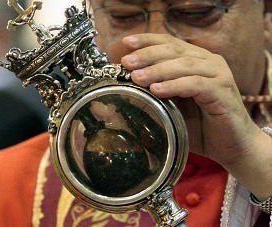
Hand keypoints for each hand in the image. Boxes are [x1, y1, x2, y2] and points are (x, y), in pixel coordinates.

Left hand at [121, 33, 271, 198]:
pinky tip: (157, 90)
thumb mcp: (171, 107)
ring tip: (137, 77)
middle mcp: (208, 62)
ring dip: (158, 70)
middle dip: (148, 55)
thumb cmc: (199, 126)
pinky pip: (196, 84)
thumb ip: (155, 95)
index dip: (148, 40)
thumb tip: (125, 89)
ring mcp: (218, 75)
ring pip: (184, 65)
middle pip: (175, 50)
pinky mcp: (223, 91)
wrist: (230, 146)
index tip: (126, 43)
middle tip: (127, 62)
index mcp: (196, 61)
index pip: (169, 43)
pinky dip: (175, 85)